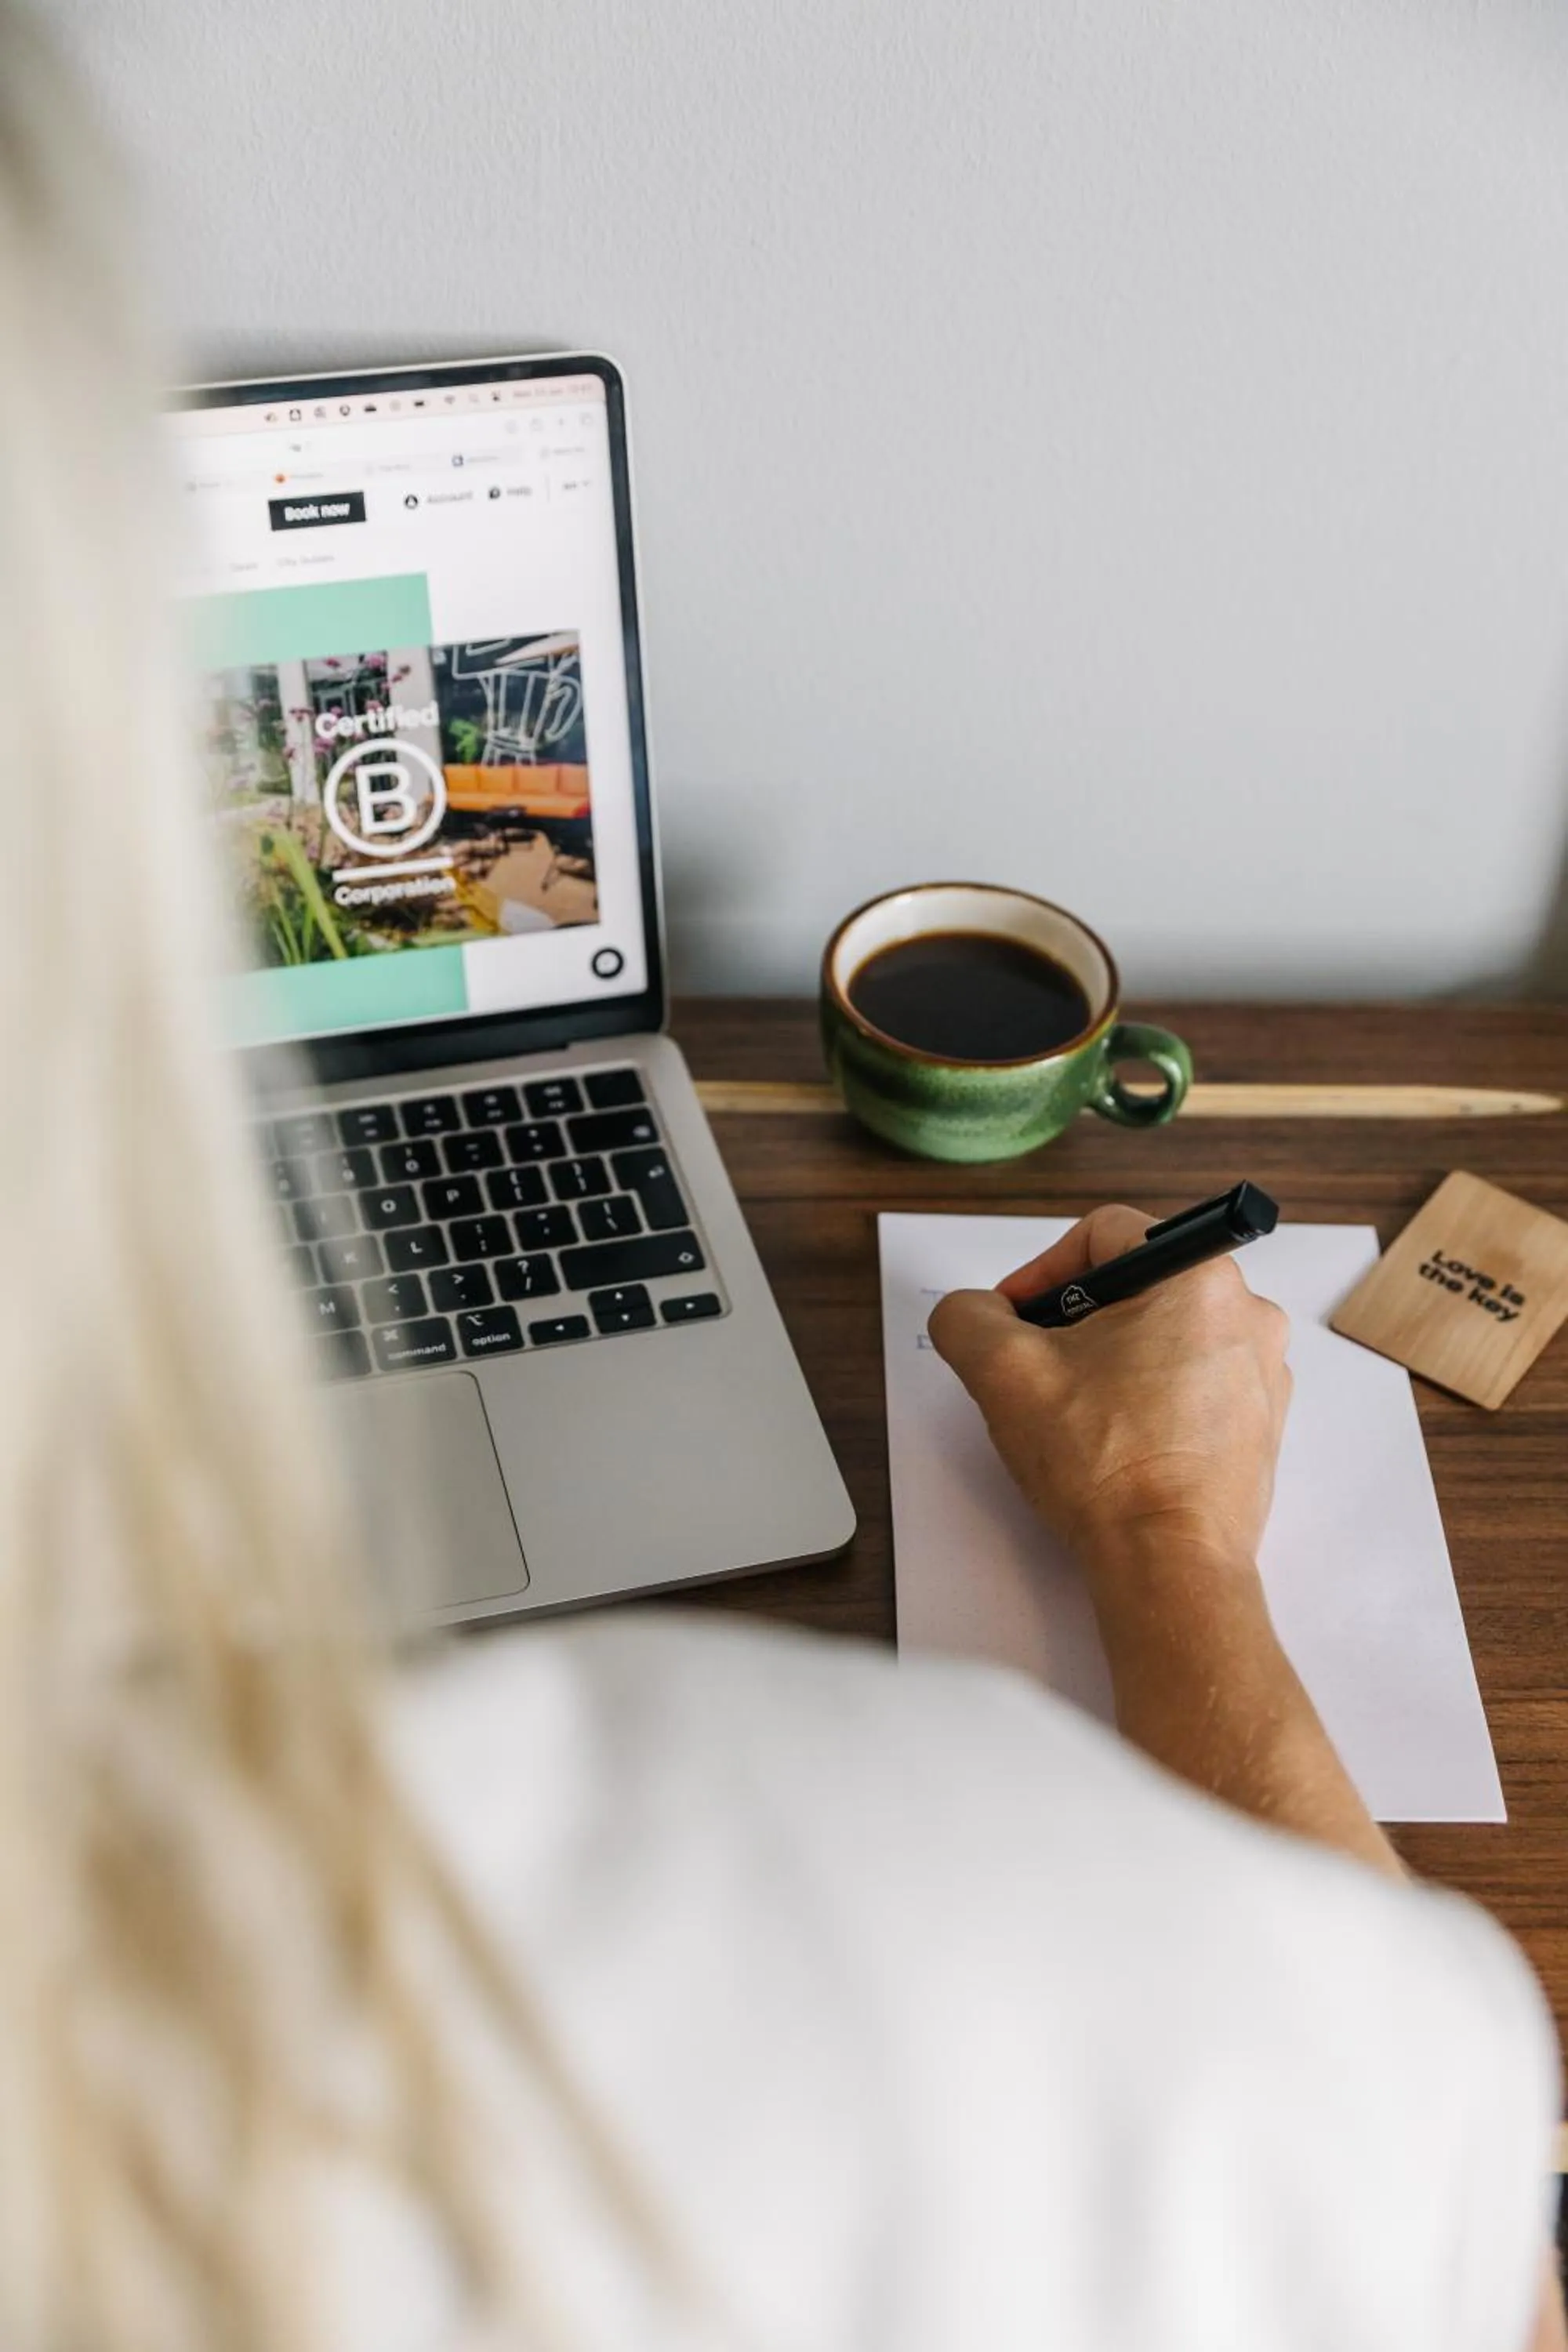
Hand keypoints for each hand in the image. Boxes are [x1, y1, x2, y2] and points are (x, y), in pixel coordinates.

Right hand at [927, 1205, 1292, 1590]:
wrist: (1169, 1563)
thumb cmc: (1107, 1466)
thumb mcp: (1003, 1372)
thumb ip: (967, 1317)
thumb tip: (972, 1313)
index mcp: (1197, 1277)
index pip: (1102, 1235)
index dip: (1042, 1271)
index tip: (1014, 1319)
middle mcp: (1246, 1313)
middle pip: (1137, 1286)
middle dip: (1077, 1323)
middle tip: (1038, 1371)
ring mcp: (1261, 1372)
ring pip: (1165, 1338)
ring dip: (1113, 1363)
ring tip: (1075, 1415)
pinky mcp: (1261, 1424)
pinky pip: (1193, 1385)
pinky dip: (1151, 1401)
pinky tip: (1116, 1444)